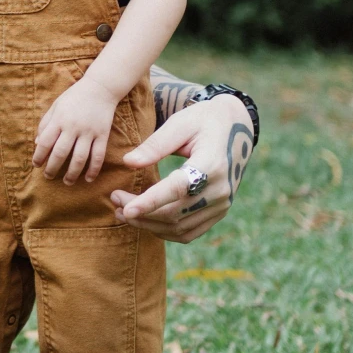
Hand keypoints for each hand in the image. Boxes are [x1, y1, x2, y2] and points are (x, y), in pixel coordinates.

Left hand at [34, 77, 117, 183]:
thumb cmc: (74, 97)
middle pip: (60, 153)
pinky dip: (93, 170)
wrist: (100, 88)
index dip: (39, 156)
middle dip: (52, 168)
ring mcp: (89, 132)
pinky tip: (88, 179)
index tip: (36, 165)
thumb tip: (37, 144)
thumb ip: (45, 124)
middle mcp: (73, 126)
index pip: (45, 142)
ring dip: (72, 173)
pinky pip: (98, 156)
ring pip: (79, 158)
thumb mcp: (56, 106)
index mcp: (59, 119)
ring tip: (67, 182)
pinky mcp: (103, 135)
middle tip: (49, 177)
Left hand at [110, 91, 255, 242]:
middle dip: (141, 213)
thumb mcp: (180, 123)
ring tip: (123, 213)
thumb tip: (128, 162)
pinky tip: (146, 220)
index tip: (125, 209)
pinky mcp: (220, 211)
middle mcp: (220, 189)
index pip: (178, 189)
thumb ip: (155, 144)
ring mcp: (222, 203)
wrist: (238, 128)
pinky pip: (190, 232)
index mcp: (212, 164)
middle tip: (114, 201)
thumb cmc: (203, 120)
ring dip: (149, 225)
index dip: (150, 202)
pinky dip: (165, 231)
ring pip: (180, 227)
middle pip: (176, 213)